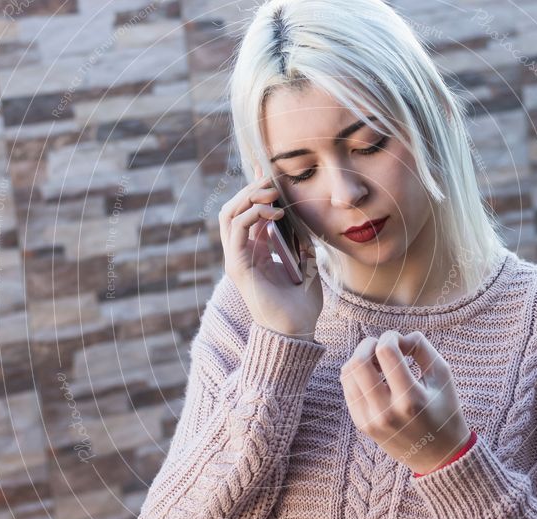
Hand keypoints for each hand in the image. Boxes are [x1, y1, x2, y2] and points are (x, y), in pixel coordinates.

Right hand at [218, 162, 322, 340]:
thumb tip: (303, 222)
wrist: (296, 330)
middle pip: (234, 208)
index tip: (268, 171)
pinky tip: (272, 213)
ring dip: (249, 198)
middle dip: (251, 189)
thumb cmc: (302, 303)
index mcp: (255, 250)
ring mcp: (236, 258)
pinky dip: (251, 215)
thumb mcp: (306, 264)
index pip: (248, 211)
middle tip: (271, 180)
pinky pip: (236, 230)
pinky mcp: (237, 266)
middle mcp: (241, 252)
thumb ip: (301, 243)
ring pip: (230, 214)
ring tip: (271, 193)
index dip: (255, 189)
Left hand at [339, 330, 470, 473]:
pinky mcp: (362, 424)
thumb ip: (422, 348)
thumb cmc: (445, 412)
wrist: (439, 456)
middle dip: (369, 344)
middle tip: (383, 347)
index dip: (391, 337)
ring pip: (348, 374)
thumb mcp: (443, 376)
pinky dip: (357, 375)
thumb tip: (401, 336)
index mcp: (411, 399)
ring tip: (379, 362)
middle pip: (359, 361)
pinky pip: (348, 389)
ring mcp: (370, 420)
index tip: (401, 342)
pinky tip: (373, 376)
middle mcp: (386, 411)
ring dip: (361, 358)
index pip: (386, 352)